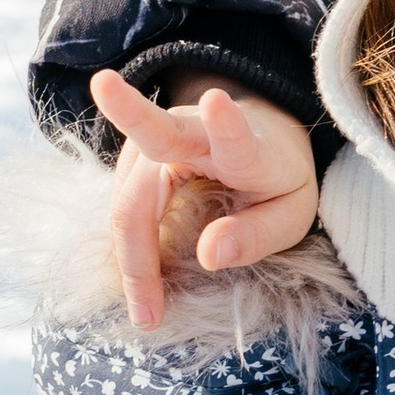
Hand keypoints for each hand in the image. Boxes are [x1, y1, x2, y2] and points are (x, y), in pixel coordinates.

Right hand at [90, 72, 318, 329]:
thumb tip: (208, 257)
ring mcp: (159, 143)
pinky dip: (131, 253)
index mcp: (247, 148)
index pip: (237, 136)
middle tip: (104, 83)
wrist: (256, 141)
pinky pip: (123, 212)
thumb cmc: (276, 182)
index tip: (217, 99)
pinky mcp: (135, 161)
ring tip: (148, 311)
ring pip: (130, 199)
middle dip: (129, 109)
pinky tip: (144, 287)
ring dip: (133, 257)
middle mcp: (197, 132)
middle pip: (156, 134)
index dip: (227, 122)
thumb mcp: (290, 215)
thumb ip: (256, 236)